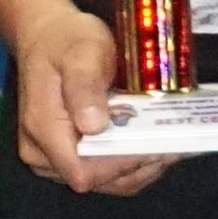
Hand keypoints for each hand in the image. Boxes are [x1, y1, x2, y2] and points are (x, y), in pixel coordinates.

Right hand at [9, 1, 167, 194]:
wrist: (47, 36)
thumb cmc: (66, 41)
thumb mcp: (81, 52)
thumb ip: (84, 86)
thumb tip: (94, 126)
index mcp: (43, 130)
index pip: (83, 172)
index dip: (122, 166)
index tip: (156, 144)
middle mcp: (41, 153)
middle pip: (98, 180)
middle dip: (139, 165)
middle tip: (176, 142)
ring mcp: (52, 159)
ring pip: (105, 182)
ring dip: (141, 167)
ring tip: (170, 143)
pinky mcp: (65, 157)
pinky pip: (103, 174)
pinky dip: (132, 164)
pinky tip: (153, 146)